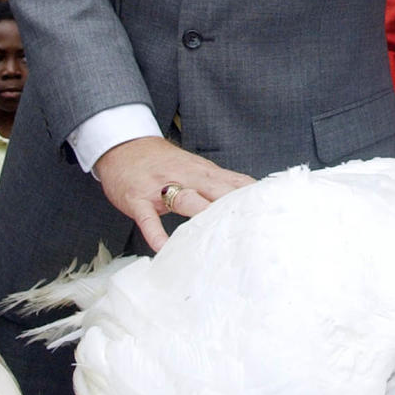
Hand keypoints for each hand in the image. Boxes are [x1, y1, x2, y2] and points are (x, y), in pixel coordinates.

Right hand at [95, 137, 254, 251]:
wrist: (123, 146)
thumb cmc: (163, 162)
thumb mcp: (195, 167)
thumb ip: (220, 181)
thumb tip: (250, 196)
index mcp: (203, 171)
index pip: (233, 183)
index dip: (252, 198)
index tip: (271, 213)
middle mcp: (186, 176)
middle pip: (215, 190)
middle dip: (234, 207)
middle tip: (252, 229)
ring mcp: (161, 187)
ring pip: (185, 199)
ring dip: (201, 213)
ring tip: (215, 236)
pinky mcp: (138, 198)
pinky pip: (148, 218)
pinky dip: (155, 233)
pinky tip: (163, 248)